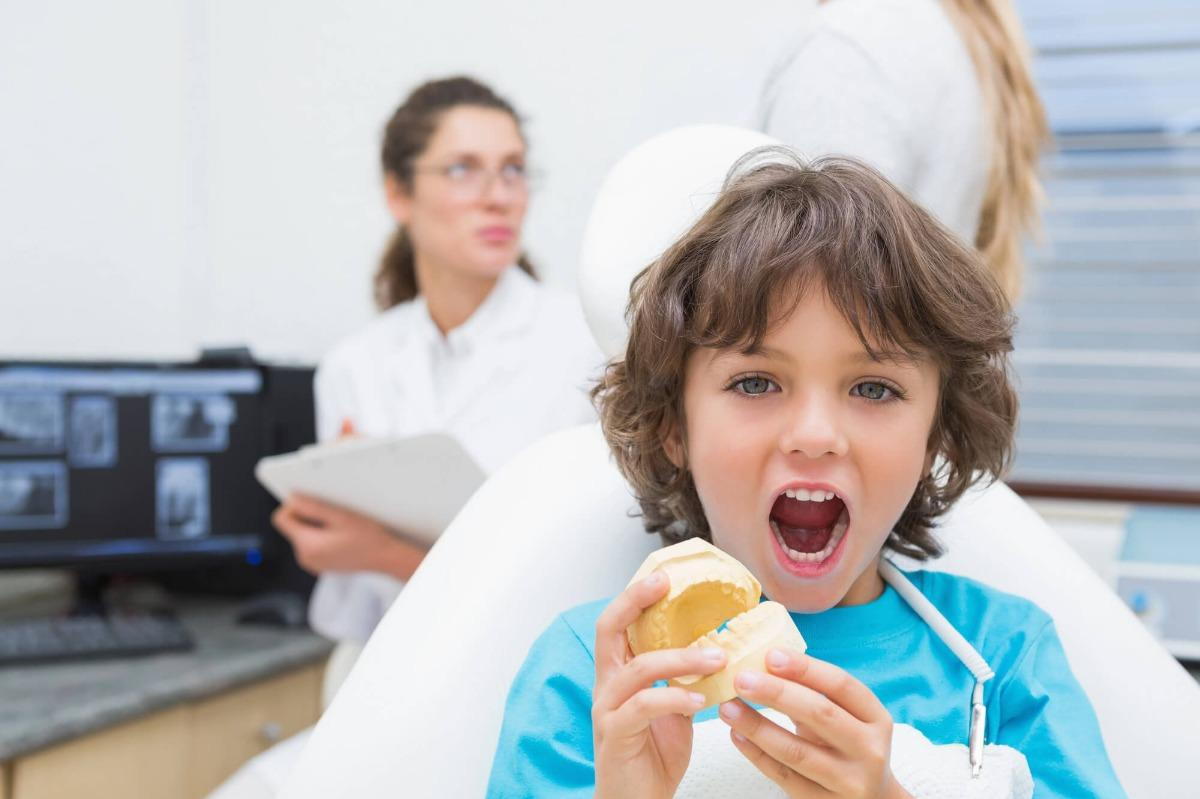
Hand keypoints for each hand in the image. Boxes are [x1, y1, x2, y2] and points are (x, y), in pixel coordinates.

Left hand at [272, 493, 426, 579]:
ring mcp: (312, 563)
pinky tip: (340, 536)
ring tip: (339, 527)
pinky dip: (321, 536)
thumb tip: (292, 499)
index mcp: (307, 546)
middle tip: (333, 515)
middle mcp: (305, 557)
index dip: (293, 506)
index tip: (312, 503)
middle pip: (292, 527)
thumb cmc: (368, 538)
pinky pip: (311, 544)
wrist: (385, 558)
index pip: (281, 519)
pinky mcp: (320, 564)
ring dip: (316, 526)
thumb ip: (313, 507)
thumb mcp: (340, 516)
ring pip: (302, 534)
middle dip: (308, 517)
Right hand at [592, 572, 728, 798]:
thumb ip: (682, 679)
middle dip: (636, 601)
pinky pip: (642, 706)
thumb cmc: (652, 757)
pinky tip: (698, 698)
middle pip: (609, 630)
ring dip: (680, 658)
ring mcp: (607, 710)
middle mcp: (607, 686)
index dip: (636, 596)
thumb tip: (716, 649)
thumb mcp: (674, 709)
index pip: (617, 624)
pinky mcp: (615, 736)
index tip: (664, 576)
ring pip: (637, 668)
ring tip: (716, 657)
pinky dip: (673, 697)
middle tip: (666, 585)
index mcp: (618, 675)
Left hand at [717, 649, 910, 797]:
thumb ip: (814, 693)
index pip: (842, 686)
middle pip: (820, 714)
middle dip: (777, 693)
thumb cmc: (848, 746)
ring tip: (728, 707)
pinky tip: (736, 735)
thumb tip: (764, 662)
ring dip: (757, 726)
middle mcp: (869, 750)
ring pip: (796, 751)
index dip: (806, 668)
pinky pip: (783, 776)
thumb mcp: (847, 718)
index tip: (770, 655)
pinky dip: (756, 754)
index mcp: (876, 719)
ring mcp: (848, 781)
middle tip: (742, 678)